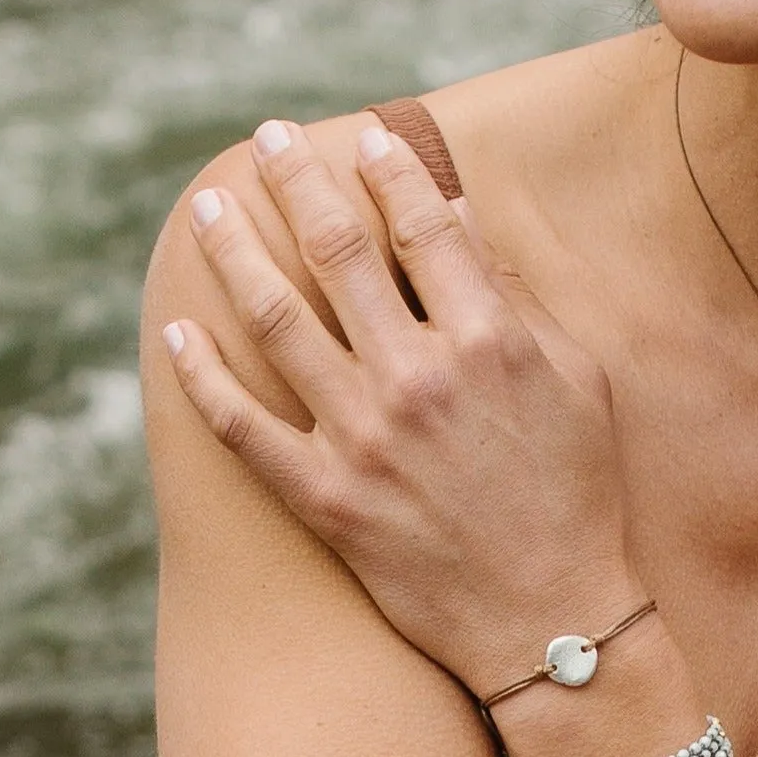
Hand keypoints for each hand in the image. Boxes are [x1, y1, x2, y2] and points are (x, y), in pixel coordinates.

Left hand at [160, 116, 642, 694]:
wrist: (552, 621)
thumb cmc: (580, 497)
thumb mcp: (577, 383)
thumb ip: (518, 299)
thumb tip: (463, 218)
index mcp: (488, 341)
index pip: (423, 225)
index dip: (388, 170)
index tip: (362, 136)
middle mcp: (418, 379)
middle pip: (336, 250)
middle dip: (294, 182)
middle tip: (265, 140)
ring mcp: (363, 439)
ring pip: (275, 319)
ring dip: (233, 253)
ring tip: (209, 210)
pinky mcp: (325, 499)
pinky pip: (242, 427)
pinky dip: (201, 378)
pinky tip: (177, 335)